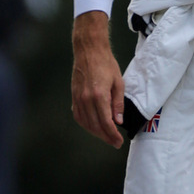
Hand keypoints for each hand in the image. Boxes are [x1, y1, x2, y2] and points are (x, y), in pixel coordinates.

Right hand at [72, 12, 124, 148]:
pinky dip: (86, 124)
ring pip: (86, 123)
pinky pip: (78, 116)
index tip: (119, 141)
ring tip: (106, 136)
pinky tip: (94, 127)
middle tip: (115, 142)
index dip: (113, 135)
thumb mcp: (118, 83)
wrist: (89, 50)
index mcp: (99, 95)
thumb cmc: (106, 64)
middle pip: (95, 126)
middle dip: (106, 137)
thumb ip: (118, 104)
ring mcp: (78, 98)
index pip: (106, 123)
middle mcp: (86, 99)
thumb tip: (118, 121)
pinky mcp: (74, 97)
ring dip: (96, 132)